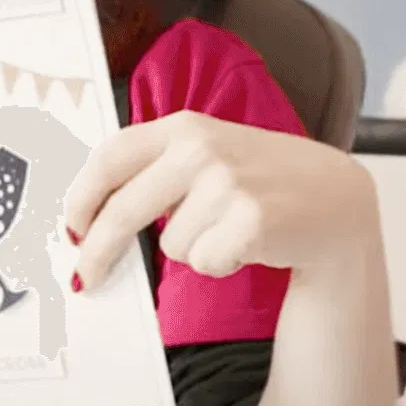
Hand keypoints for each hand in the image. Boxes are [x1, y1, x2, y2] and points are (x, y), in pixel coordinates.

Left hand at [61, 112, 378, 290]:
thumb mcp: (208, 154)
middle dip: (98, 251)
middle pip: (121, 210)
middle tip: (84, 278)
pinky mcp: (250, 221)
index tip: (71, 228)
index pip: (110, 158)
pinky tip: (247, 244)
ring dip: (193, 249)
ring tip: (229, 230)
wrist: (334, 198)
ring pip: (170, 246)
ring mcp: (226, 183)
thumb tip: (91, 220)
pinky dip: (220, 264)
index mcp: (184, 127)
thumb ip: (156, 171)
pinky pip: (203, 263)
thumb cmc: (260, 181)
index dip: (81, 198)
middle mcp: (201, 148)